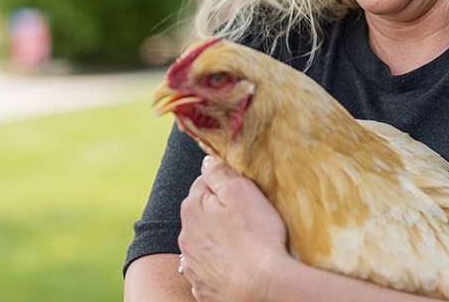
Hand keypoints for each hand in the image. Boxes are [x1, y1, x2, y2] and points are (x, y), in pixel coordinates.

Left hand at [178, 156, 288, 301]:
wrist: (263, 287)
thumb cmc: (256, 235)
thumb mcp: (242, 191)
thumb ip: (220, 173)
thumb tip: (208, 161)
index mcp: (192, 208)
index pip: (204, 182)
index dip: (226, 185)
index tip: (245, 194)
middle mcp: (185, 237)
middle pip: (203, 213)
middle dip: (220, 212)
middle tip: (249, 217)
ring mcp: (192, 265)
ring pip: (205, 242)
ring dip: (219, 239)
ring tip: (246, 243)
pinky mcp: (203, 287)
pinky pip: (210, 268)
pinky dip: (222, 264)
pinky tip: (240, 264)